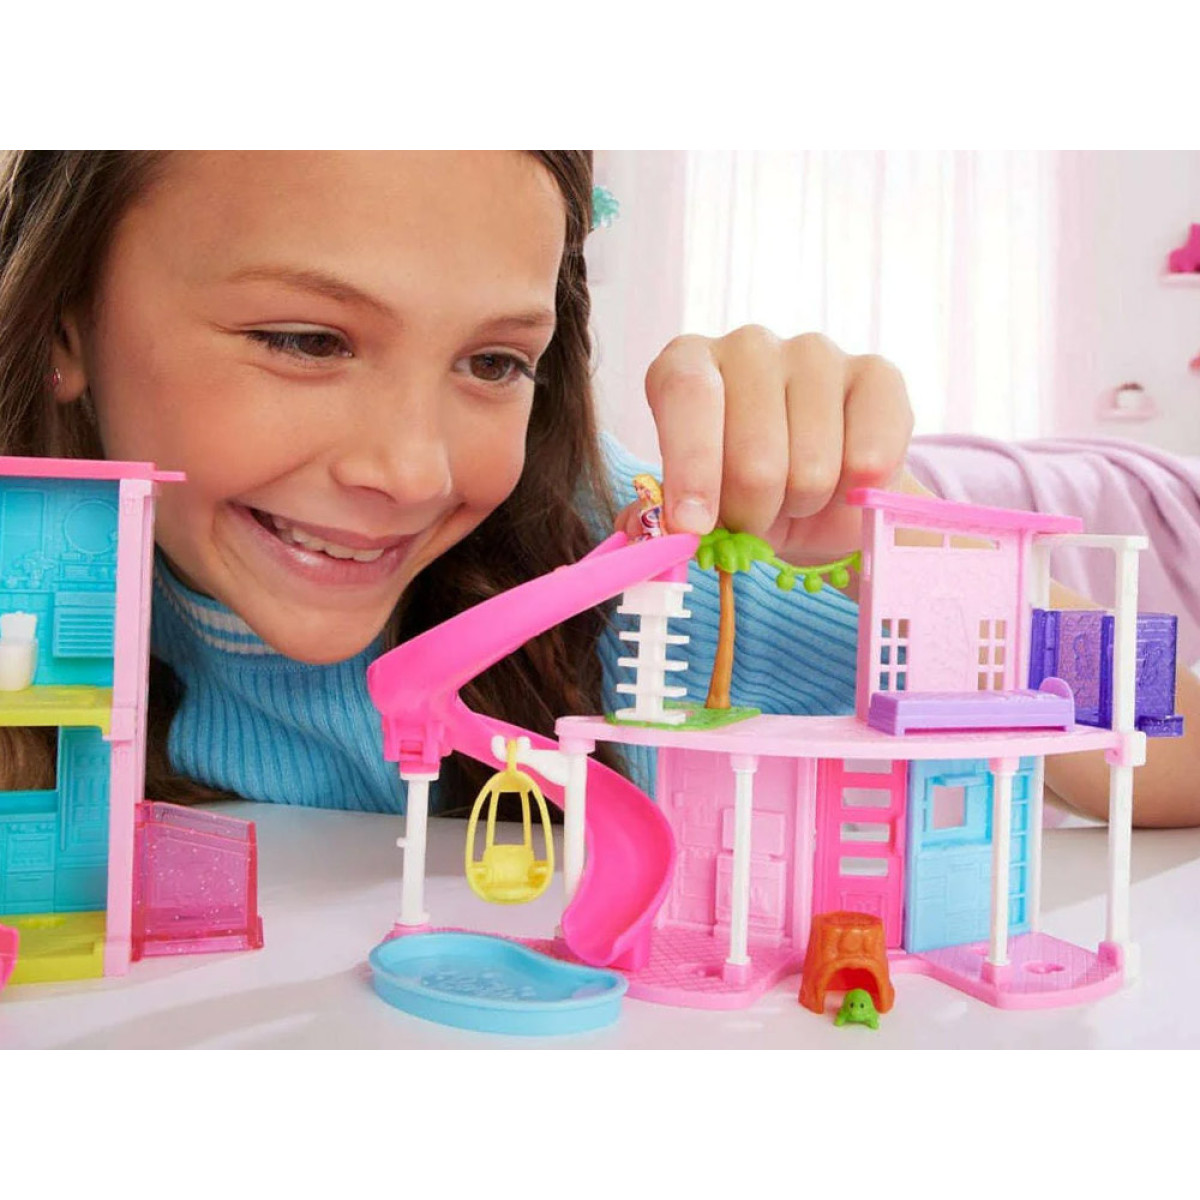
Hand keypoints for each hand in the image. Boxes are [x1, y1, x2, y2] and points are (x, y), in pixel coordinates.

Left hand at [621, 328, 913, 562]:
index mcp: (686, 364)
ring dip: (802, 505)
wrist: (815, 496)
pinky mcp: (878, 375)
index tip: (694, 526)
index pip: (687, 395)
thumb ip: (659, 519)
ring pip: (812, 466)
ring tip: (795, 496)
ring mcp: (816, 353)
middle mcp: (748, 345)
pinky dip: (855, 494)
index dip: (691, 468)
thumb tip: (652, 535)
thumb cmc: (736, 492)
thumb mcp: (691, 507)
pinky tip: (843, 484)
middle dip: (752, 512)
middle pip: (753, 453)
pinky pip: (870, 458)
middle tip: (752, 520)